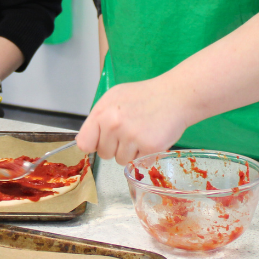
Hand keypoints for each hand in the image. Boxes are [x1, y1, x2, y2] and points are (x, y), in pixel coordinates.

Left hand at [76, 77, 194, 164]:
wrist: (174, 96)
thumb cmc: (144, 96)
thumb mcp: (114, 98)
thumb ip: (98, 118)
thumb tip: (85, 141)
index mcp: (102, 112)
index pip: (84, 143)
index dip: (93, 144)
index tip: (101, 141)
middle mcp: (114, 125)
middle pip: (104, 154)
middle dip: (115, 147)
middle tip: (129, 131)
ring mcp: (131, 137)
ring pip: (120, 160)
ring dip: (130, 152)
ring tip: (141, 133)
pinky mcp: (149, 147)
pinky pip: (138, 162)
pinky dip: (145, 154)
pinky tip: (151, 137)